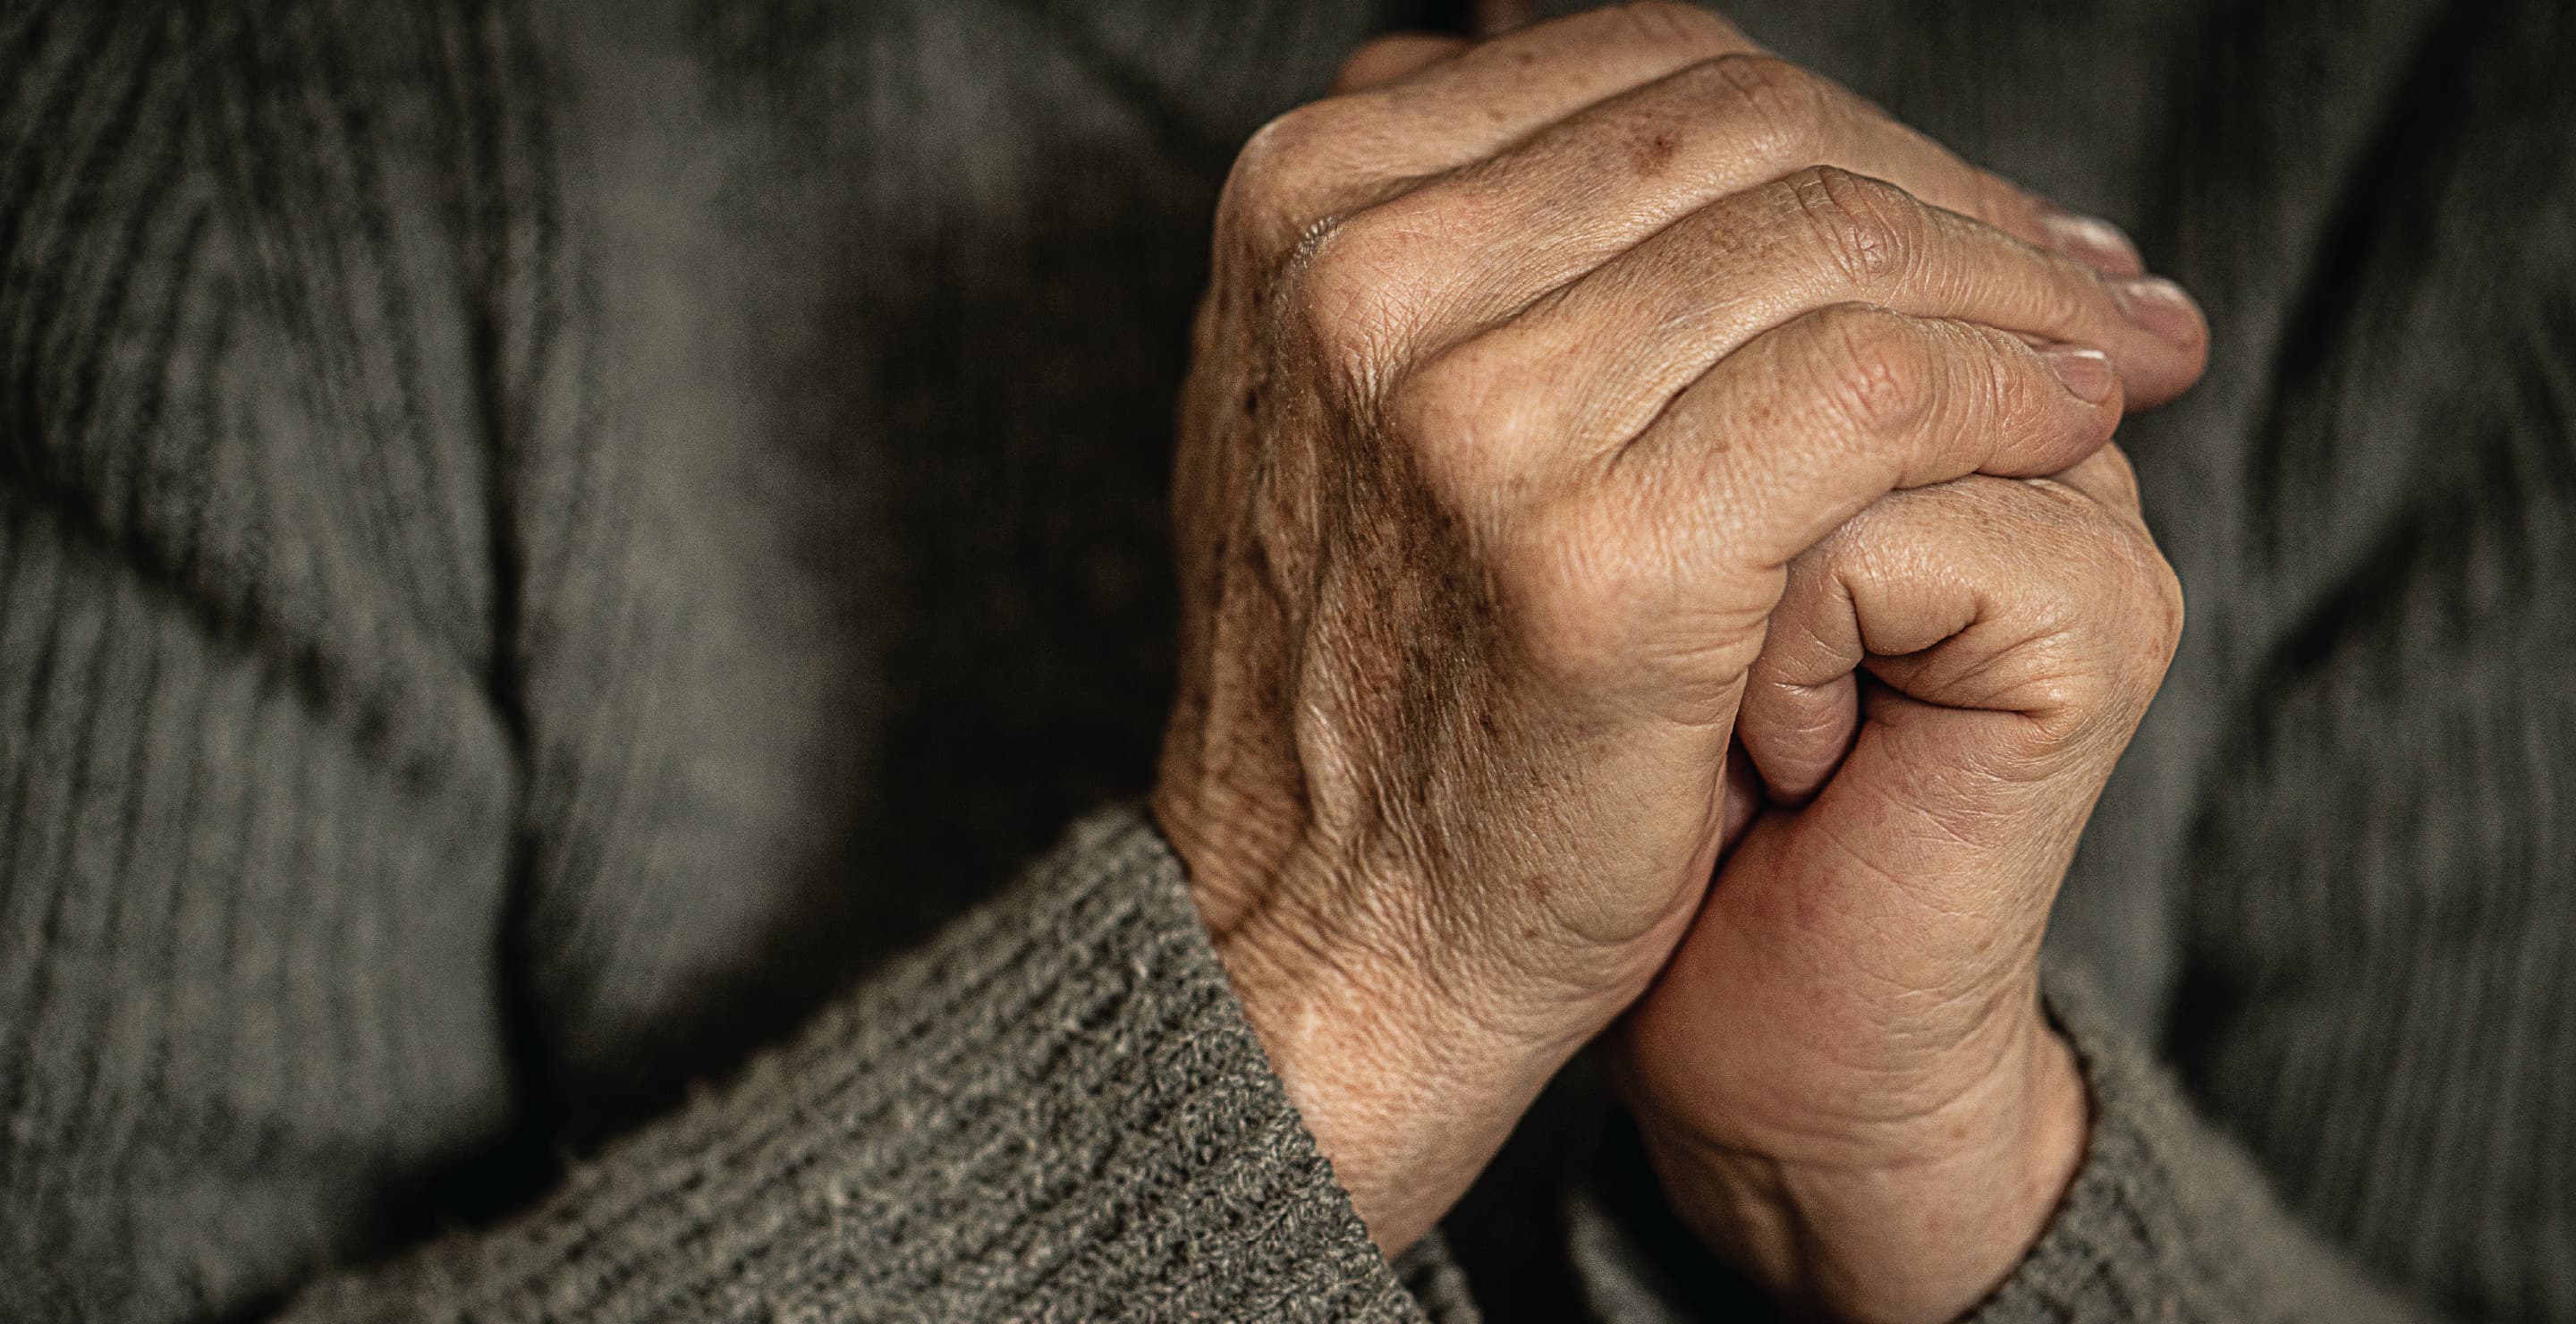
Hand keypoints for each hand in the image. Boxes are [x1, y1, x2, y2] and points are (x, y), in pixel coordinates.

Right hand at [1149, 4, 2206, 1253]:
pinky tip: (2069, 422)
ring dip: (2015, 287)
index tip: (1963, 208)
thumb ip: (1463, 244)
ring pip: (1828, 243)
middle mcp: (1364, 281)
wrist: (1326, 948)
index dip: (1846, 123)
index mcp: (1302, 209)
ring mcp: (1471, 414)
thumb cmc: (1378, 694)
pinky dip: (2008, 387)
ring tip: (2111, 346)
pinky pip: (1874, 390)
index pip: (1645, 72)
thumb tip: (1655, 101)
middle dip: (1950, 191)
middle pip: (1746, 133)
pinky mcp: (1600, 557)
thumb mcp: (1347, 410)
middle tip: (2086, 272)